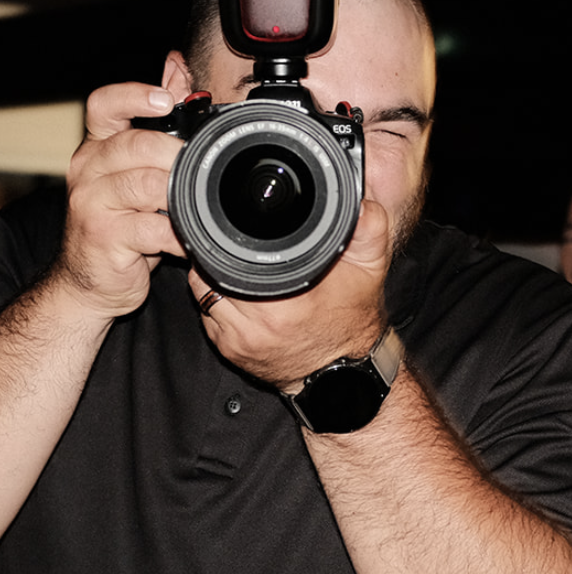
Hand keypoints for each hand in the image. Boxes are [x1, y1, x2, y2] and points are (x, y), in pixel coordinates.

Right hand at [54, 82, 186, 319]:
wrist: (88, 281)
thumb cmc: (115, 224)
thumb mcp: (130, 170)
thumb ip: (152, 121)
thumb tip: (176, 68)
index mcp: (95, 148)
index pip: (102, 105)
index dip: (134, 96)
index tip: (165, 100)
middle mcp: (87, 171)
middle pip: (134, 145)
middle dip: (173, 154)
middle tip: (199, 167)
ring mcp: (92, 205)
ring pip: (144, 185)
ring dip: (177, 194)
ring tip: (194, 205)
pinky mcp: (104, 238)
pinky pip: (150, 229)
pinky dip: (176, 234)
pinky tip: (186, 240)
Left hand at [189, 199, 390, 389]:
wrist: (341, 371)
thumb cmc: (351, 318)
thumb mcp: (370, 268)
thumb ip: (368, 230)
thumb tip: (360, 202)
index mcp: (286, 301)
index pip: (232, 258)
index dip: (229, 238)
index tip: (236, 229)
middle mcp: (257, 323)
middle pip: (210, 273)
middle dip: (219, 256)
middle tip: (236, 248)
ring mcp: (239, 340)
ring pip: (202, 293)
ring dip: (212, 278)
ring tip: (235, 269)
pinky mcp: (229, 351)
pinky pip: (207, 316)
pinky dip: (216, 302)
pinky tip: (236, 295)